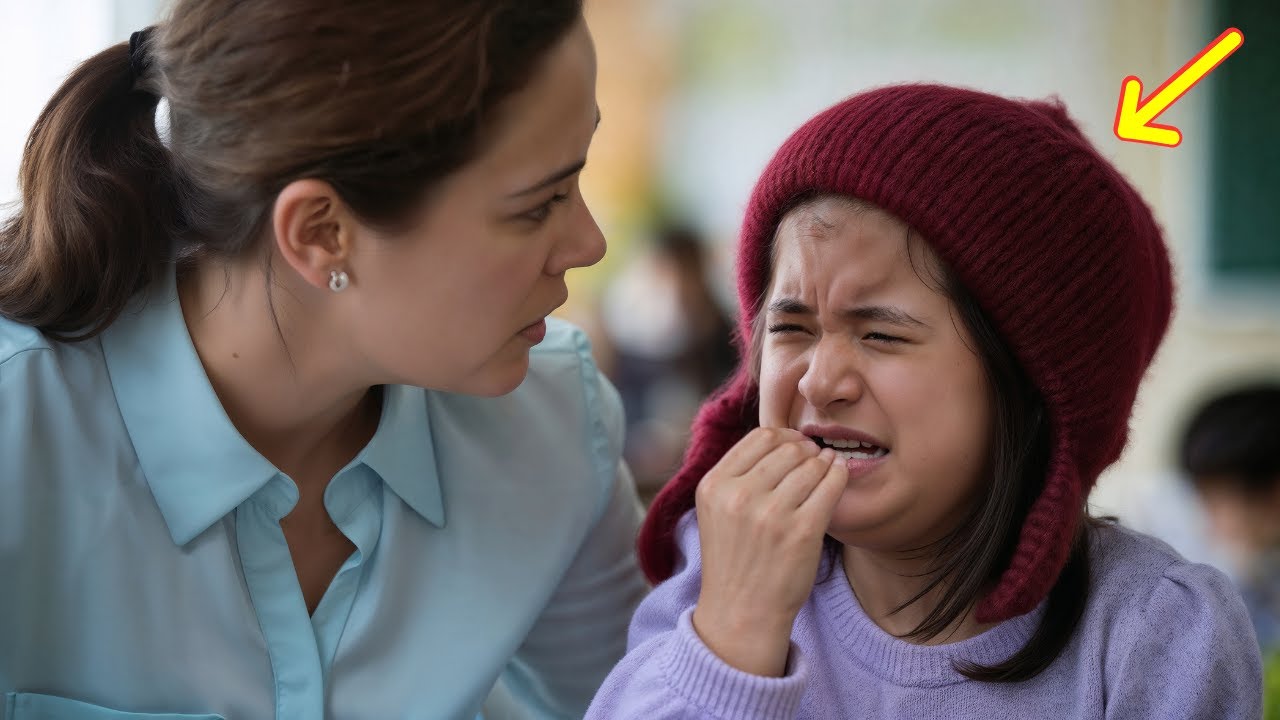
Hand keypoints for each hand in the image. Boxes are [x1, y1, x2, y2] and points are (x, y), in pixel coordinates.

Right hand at [690, 427, 847, 676]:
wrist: (742, 613)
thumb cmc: (735, 559)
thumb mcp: (716, 510)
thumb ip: (737, 474)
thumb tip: (781, 435)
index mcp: (713, 486)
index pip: (760, 436)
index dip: (784, 436)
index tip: (794, 447)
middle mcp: (738, 496)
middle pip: (788, 447)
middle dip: (806, 449)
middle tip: (814, 458)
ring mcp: (771, 514)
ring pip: (812, 464)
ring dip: (824, 461)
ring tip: (827, 466)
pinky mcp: (802, 532)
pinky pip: (831, 485)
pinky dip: (839, 475)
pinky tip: (838, 475)